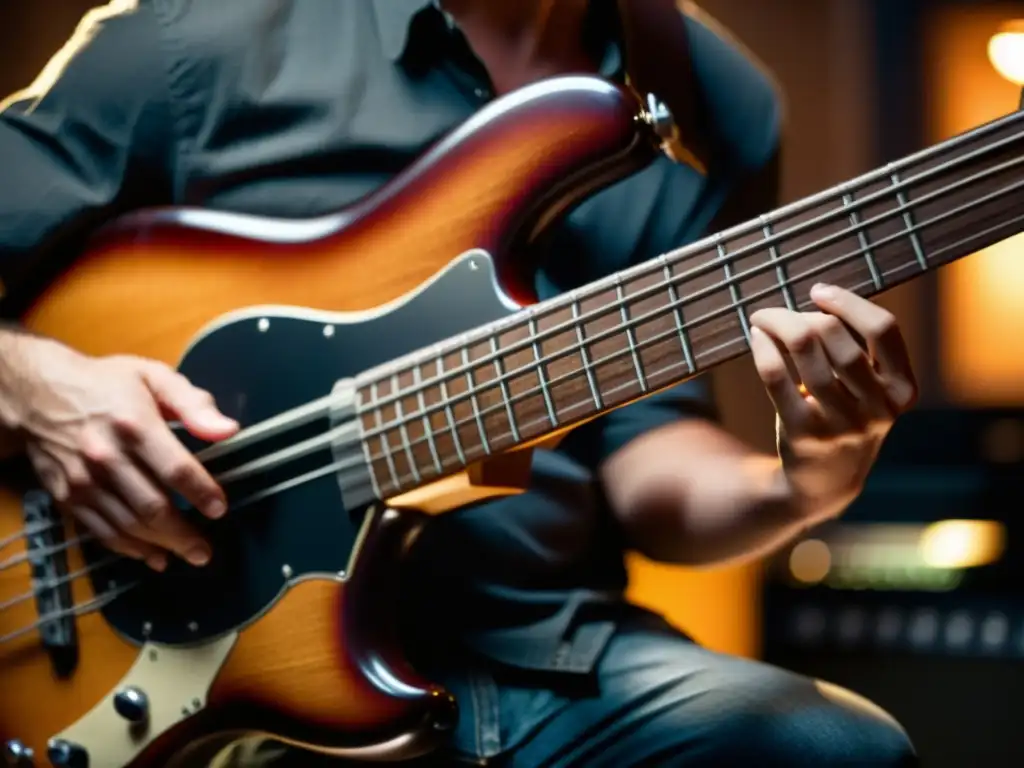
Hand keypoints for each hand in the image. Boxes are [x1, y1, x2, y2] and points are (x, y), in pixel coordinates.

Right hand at [6, 337, 238, 569]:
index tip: (219, 510)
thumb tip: (229, 430)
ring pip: (127, 525)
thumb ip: (194, 404)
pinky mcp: (67, 496)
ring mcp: (84, 481)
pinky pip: (101, 531)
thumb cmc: (106, 383)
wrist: (37, 394)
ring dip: (160, 546)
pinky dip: (128, 548)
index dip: (201, 493)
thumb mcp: (154, 376)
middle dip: (183, 535)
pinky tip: (152, 555)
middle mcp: (107, 457)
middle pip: (152, 506)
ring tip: (188, 556)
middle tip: (206, 552)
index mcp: (134, 424)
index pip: (175, 469)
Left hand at [749, 284, 917, 517]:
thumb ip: (858, 349)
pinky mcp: (803, 434)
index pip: (883, 329)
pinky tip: (756, 336)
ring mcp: (840, 424)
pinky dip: (763, 349)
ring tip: (762, 318)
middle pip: (837, 337)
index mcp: (901, 389)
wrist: (826, 481)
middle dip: (802, 315)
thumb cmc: (846, 416)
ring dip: (777, 324)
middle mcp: (877, 408)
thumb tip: (819, 298)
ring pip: (805, 352)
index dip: (849, 302)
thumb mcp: (870, 390)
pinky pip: (776, 377)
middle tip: (778, 312)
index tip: (818, 292)